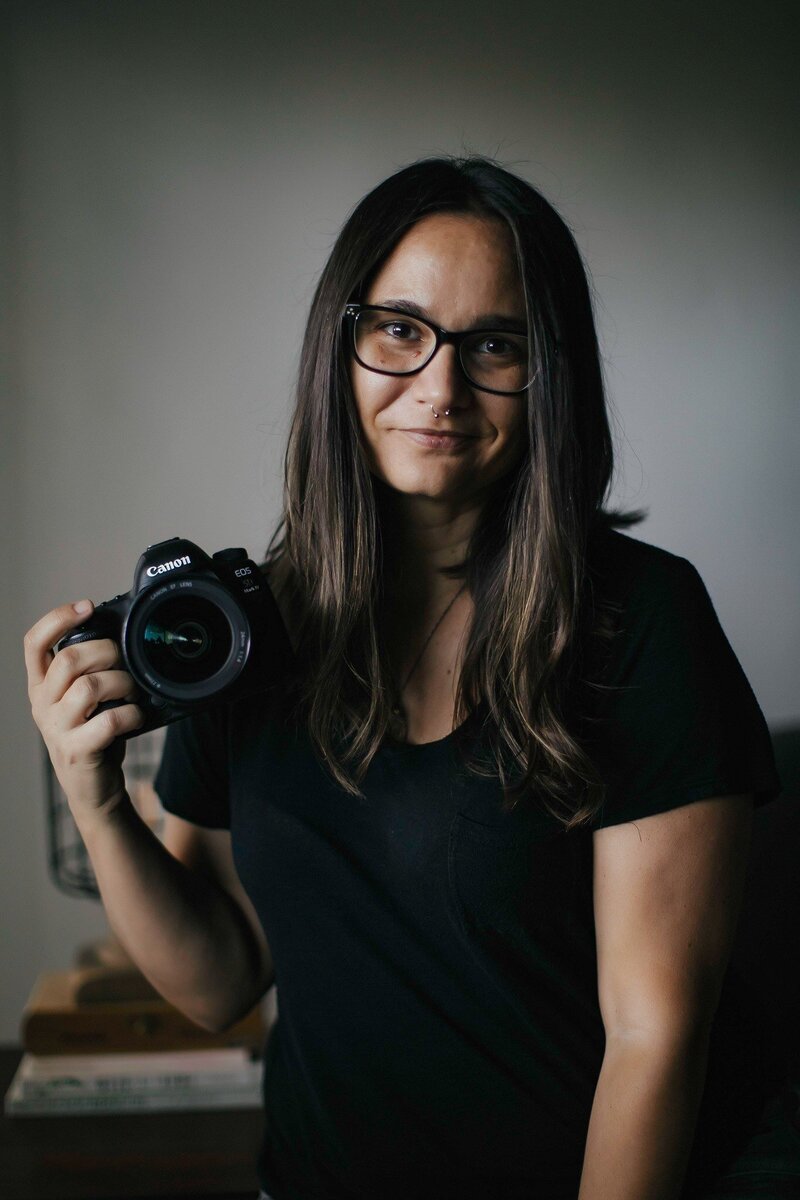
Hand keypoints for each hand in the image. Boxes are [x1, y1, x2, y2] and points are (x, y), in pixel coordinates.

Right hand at [24, 600, 144, 821]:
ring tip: (133, 692)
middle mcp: (42, 704)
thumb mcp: (81, 699)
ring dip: (123, 683)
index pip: (34, 643)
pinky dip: (131, 714)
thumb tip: (118, 635)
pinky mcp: (78, 749)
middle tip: (125, 660)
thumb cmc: (93, 735)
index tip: (86, 606)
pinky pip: (108, 719)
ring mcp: (57, 728)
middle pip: (69, 659)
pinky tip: (136, 717)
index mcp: (40, 686)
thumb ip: (88, 670)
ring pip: (90, 686)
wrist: (92, 788)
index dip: (57, 618)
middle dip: (107, 652)